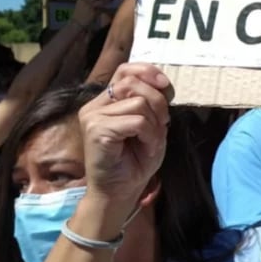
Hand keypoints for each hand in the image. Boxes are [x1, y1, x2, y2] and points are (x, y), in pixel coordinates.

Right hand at [72, 0, 108, 26]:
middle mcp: (85, 1)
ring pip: (101, 0)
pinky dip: (106, 6)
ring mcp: (90, 6)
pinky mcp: (94, 11)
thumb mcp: (80, 5)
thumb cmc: (79, 14)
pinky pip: (102, 7)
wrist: (77, 23)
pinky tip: (109, 5)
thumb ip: (86, 0)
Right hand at [78, 63, 170, 206]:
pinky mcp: (96, 130)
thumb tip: (161, 83)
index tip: (166, 88)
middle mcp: (96, 105)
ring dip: (154, 123)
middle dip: (158, 101)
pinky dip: (150, 135)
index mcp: (107, 101)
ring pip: (138, 102)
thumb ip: (152, 102)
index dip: (148, 72)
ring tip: (150, 141)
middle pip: (134, 82)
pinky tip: (146, 149)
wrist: (121, 191)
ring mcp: (93, 117)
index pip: (125, 70)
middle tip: (162, 124)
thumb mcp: (151, 125)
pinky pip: (136, 121)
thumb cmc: (135, 161)